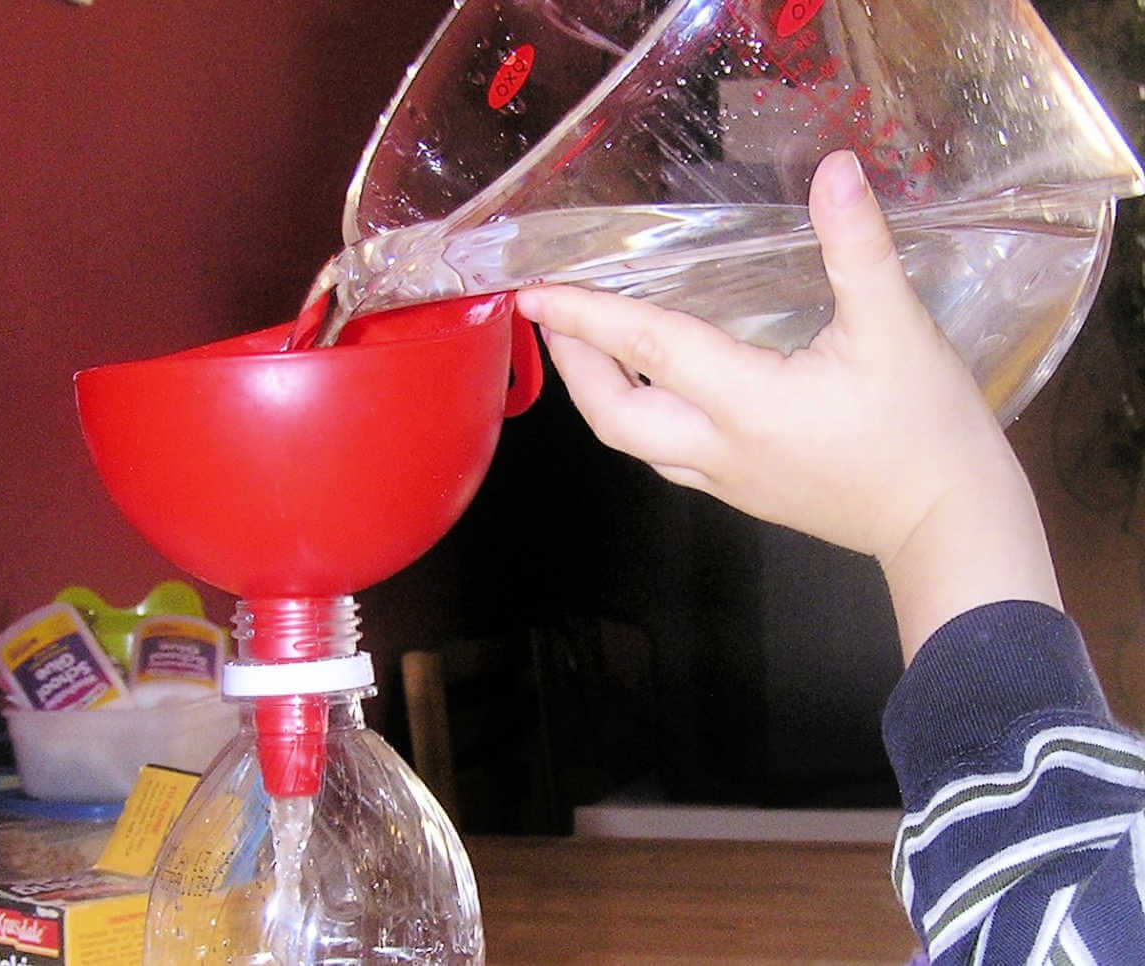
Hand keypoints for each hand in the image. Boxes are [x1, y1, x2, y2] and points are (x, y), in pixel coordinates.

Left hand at [515, 151, 1060, 658]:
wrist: (945, 523)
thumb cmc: (925, 429)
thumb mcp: (898, 328)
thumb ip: (859, 247)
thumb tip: (835, 169)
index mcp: (748, 404)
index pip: (648, 350)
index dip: (586, 317)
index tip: (534, 293)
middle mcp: (720, 449)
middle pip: (614, 416)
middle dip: (573, 366)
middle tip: (553, 318)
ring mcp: (725, 480)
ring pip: (634, 444)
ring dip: (600, 395)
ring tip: (587, 347)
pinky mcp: (740, 493)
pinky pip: (666, 459)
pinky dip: (639, 419)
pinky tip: (652, 390)